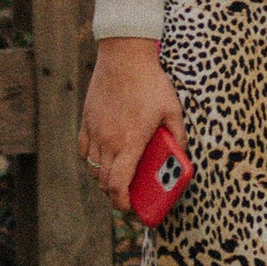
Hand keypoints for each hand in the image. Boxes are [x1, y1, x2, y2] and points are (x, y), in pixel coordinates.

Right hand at [79, 37, 186, 217]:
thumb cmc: (151, 82)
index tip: (131, 209)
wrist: (124, 56)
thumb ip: (177, 136)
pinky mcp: (87, 120)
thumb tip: (182, 156)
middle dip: (115, 196)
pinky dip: (92, 161)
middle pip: (104, 182)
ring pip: (93, 168)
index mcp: (130, 142)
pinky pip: (84, 150)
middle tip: (128, 198)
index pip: (118, 185)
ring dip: (104, 179)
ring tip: (118, 179)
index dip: (122, 203)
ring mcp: (95, 131)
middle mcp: (108, 140)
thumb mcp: (172, 110)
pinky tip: (103, 159)